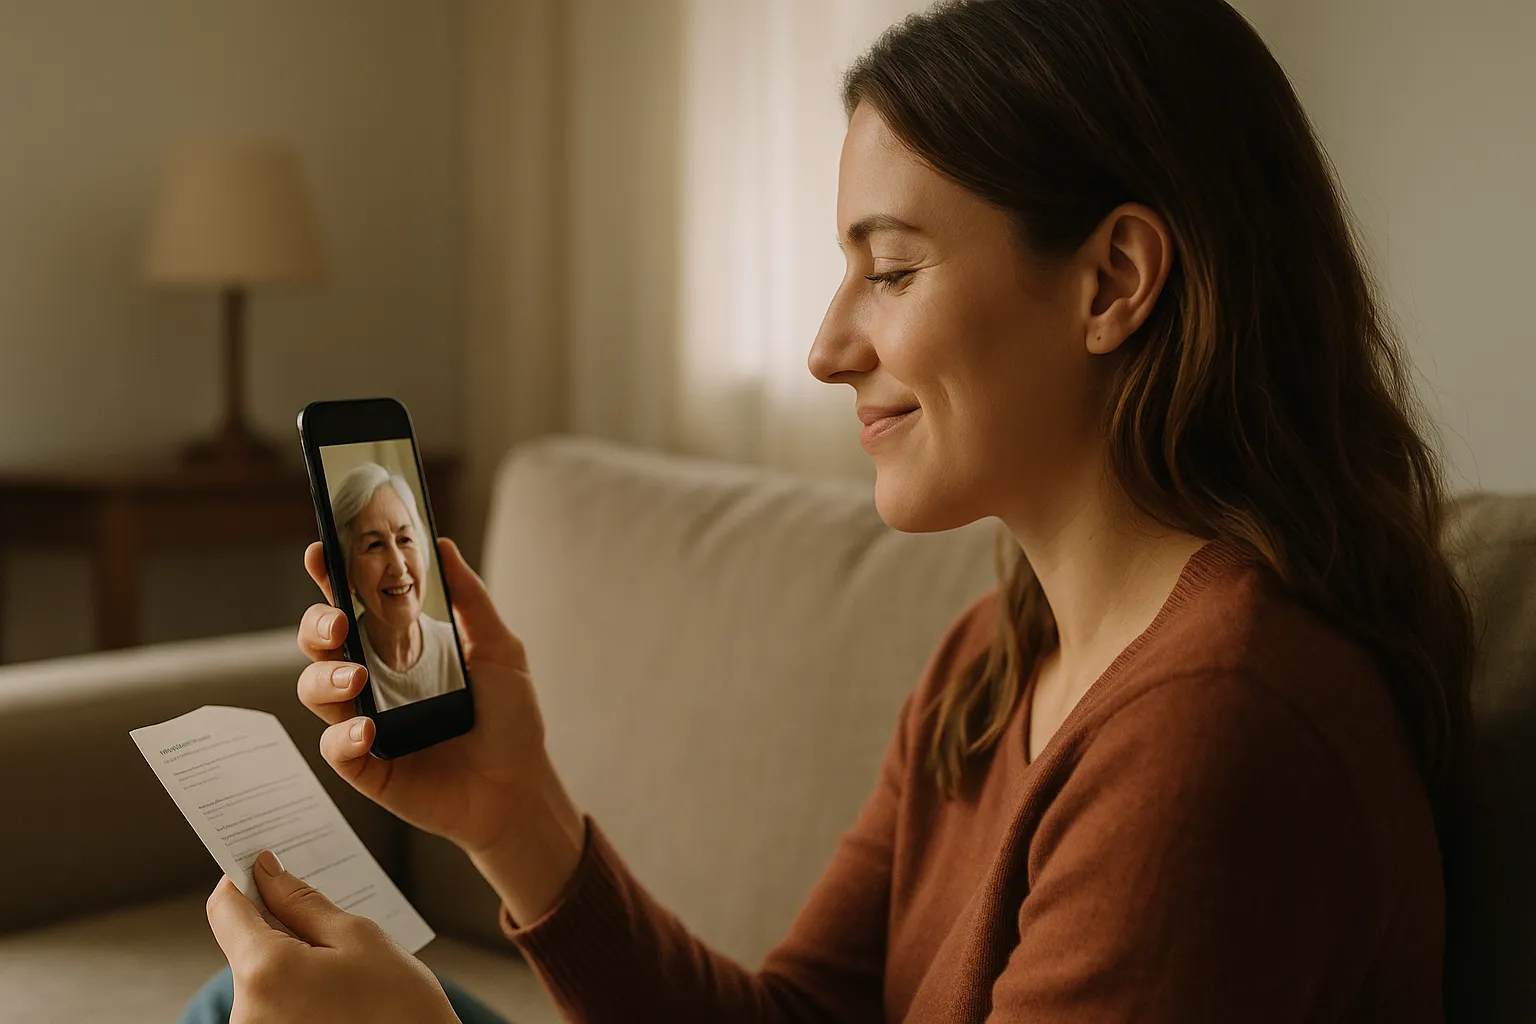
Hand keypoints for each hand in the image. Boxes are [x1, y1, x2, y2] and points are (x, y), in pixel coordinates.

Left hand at [205, 851, 455, 1023]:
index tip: (265, 865)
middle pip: (243, 943)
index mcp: (265, 972)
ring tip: (344, 971)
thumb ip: (303, 902)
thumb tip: (266, 872)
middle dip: (279, 924)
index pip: (224, 908)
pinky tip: (336, 993)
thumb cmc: (400, 1008)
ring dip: (291, 959)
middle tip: (331, 925)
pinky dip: (295, 987)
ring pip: (260, 974)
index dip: (243, 880)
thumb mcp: (359, 937)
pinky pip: (270, 1002)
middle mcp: (245, 1011)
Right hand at [296, 537, 550, 855]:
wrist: (520, 786)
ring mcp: (365, 724)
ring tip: (354, 681)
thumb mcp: (500, 651)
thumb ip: (471, 600)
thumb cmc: (510, 719)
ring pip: (315, 692)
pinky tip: (366, 731)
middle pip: (320, 644)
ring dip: (324, 680)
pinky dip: (342, 737)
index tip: (320, 552)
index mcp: (399, 648)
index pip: (353, 606)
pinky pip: (335, 749)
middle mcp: (373, 682)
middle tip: (337, 625)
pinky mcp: (367, 768)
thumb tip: (444, 545)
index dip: (330, 579)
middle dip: (315, 627)